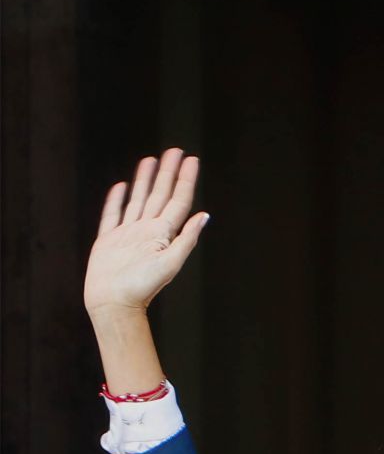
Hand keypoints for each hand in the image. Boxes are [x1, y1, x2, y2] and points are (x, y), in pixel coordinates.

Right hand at [84, 148, 209, 319]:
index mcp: (163, 233)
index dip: (186, 180)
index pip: (178, 200)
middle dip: (169, 173)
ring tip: (151, 161)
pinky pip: (113, 215)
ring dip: (145, 180)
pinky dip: (117, 200)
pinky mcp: (109, 240)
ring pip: (138, 199)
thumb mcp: (170, 262)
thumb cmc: (142, 287)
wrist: (114, 303)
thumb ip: (187, 238)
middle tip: (175, 150)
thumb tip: (205, 215)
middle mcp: (147, 231)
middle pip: (160, 195)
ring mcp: (128, 234)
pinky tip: (122, 186)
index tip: (192, 160)